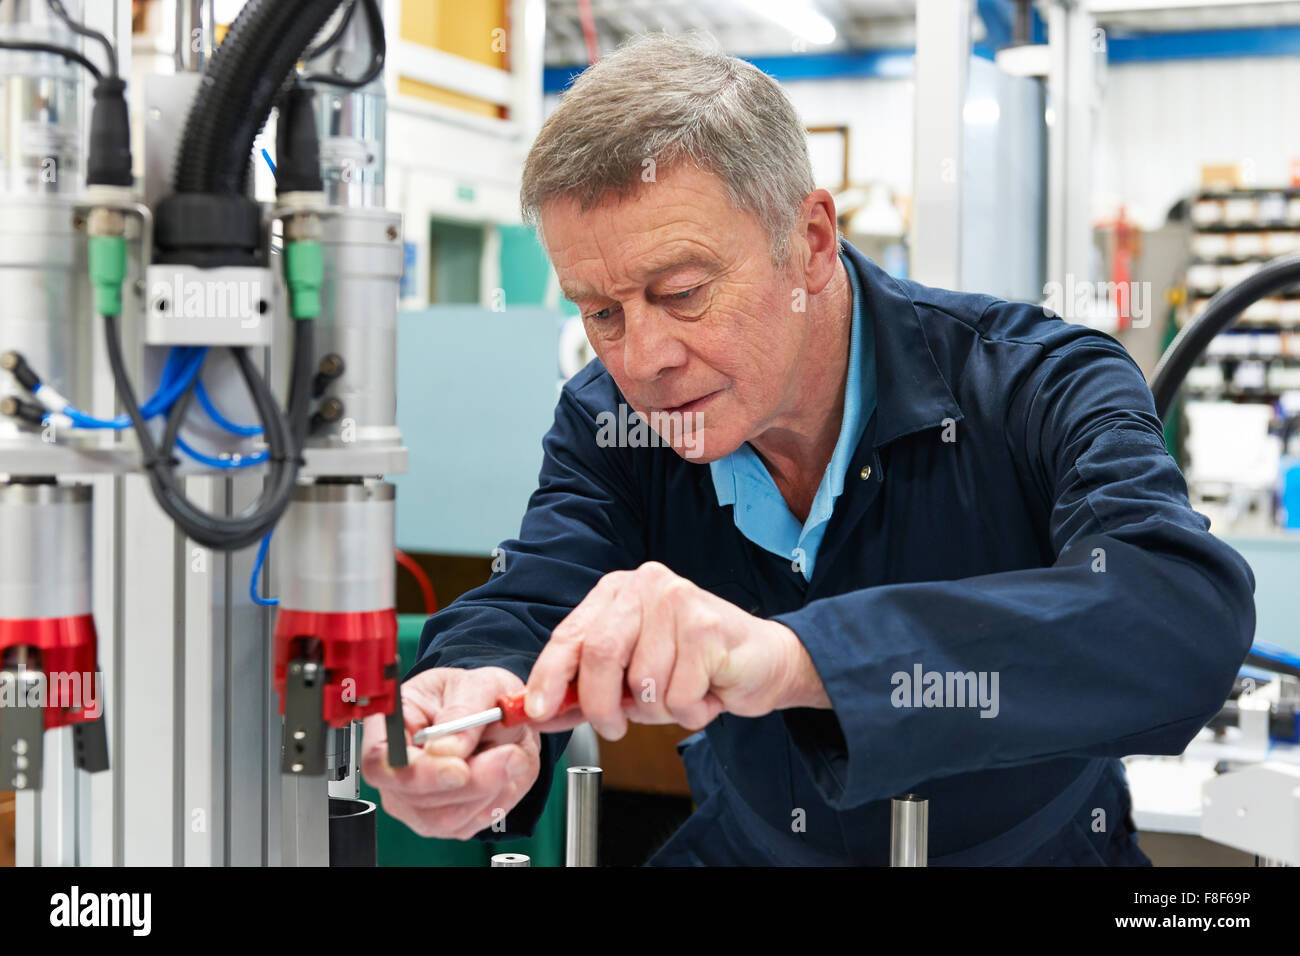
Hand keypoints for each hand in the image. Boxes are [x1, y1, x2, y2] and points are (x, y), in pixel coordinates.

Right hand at [361, 666, 540, 840]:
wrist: (505, 719)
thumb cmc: (480, 696)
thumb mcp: (480, 685)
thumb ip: (464, 711)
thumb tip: (445, 749)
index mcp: (392, 725)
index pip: (379, 761)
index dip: (416, 771)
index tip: (459, 769)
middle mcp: (394, 769)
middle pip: (414, 797)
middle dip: (470, 782)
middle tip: (511, 756)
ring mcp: (414, 801)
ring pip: (445, 817)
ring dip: (489, 789)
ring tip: (513, 755)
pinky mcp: (442, 821)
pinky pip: (469, 824)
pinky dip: (497, 800)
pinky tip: (506, 773)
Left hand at [524, 561, 827, 739]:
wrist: (764, 662)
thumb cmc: (696, 666)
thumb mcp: (632, 676)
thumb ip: (588, 688)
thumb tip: (540, 712)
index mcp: (618, 592)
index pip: (570, 635)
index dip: (549, 676)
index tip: (537, 711)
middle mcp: (646, 586)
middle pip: (601, 654)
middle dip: (601, 705)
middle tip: (614, 727)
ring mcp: (678, 602)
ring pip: (642, 682)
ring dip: (658, 710)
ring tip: (681, 695)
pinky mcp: (707, 627)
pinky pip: (678, 695)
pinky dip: (689, 712)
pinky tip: (706, 692)